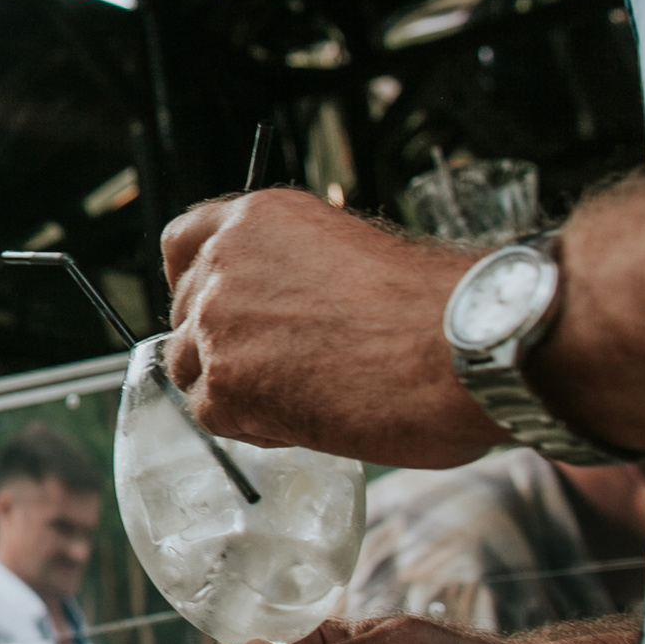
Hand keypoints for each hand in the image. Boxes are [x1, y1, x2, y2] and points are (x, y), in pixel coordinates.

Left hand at [162, 189, 494, 466]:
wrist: (462, 345)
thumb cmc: (435, 305)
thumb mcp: (348, 251)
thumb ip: (293, 270)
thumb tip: (280, 304)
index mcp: (256, 219)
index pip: (182, 243)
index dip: (195, 280)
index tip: (211, 304)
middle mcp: (224, 263)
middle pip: (185, 314)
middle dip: (223, 343)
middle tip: (281, 366)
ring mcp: (218, 323)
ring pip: (192, 367)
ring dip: (235, 387)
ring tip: (306, 394)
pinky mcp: (226, 384)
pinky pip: (213, 415)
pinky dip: (253, 425)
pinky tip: (307, 418)